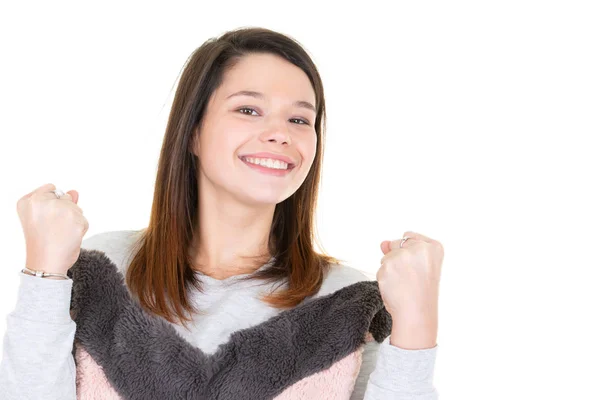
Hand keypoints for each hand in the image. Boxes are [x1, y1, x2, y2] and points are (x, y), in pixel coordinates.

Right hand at [17, 183, 88, 273]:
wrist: (45, 263)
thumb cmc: (41, 242)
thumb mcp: (41, 217)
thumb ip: (58, 200)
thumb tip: (74, 192)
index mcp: (30, 200)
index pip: (51, 189)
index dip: (52, 204)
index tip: (46, 219)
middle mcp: (44, 202)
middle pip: (66, 198)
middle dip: (64, 212)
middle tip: (52, 229)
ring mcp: (61, 210)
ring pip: (77, 209)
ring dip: (73, 221)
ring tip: (60, 233)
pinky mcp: (76, 220)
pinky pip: (84, 220)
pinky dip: (80, 229)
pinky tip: (69, 238)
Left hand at [377, 231, 443, 348]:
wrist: (417, 314)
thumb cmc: (420, 292)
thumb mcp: (419, 266)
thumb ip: (401, 249)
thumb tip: (383, 243)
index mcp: (434, 247)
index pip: (409, 236)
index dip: (410, 254)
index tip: (418, 269)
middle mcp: (420, 248)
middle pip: (397, 243)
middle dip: (398, 259)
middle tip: (410, 278)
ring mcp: (403, 256)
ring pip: (387, 256)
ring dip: (390, 269)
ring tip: (404, 283)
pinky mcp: (388, 266)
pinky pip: (380, 268)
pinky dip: (384, 278)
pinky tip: (395, 287)